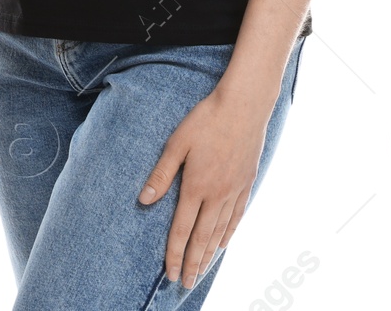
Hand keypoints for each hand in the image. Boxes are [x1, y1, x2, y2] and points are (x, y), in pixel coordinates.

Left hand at [137, 85, 272, 289]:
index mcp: (196, 186)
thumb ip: (161, 174)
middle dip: (192, 263)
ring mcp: (234, 192)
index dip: (174, 253)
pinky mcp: (246, 184)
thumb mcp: (177, 143)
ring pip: (220, 232)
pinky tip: (222, 244)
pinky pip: (236, 218)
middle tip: (184, 284)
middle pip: (202, 238)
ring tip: (201, 272)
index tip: (169, 274)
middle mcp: (216, 195)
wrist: (243, 107)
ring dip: (209, 255)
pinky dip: (228, 235)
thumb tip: (144, 200)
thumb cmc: (205, 121)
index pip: (182, 229)